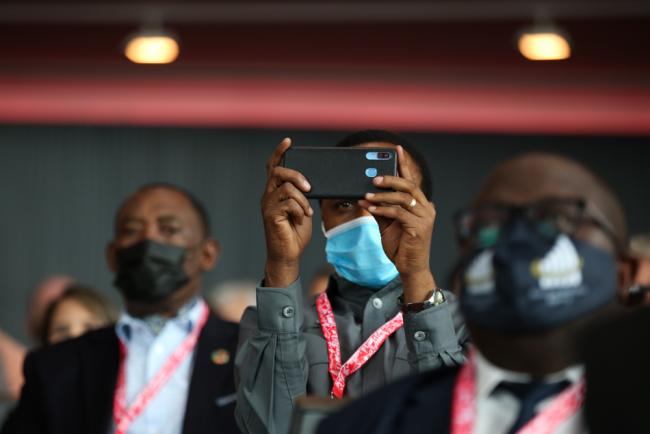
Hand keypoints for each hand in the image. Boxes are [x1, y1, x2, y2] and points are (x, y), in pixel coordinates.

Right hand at [262, 138, 313, 286]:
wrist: (289, 254)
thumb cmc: (295, 233)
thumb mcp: (303, 208)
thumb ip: (303, 195)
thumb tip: (312, 183)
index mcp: (275, 192)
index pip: (273, 167)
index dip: (279, 153)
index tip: (288, 141)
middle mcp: (268, 195)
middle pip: (278, 172)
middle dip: (297, 176)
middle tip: (310, 188)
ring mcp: (268, 205)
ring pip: (286, 187)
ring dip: (302, 199)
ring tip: (306, 213)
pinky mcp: (270, 215)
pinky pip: (288, 202)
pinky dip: (299, 209)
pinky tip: (300, 219)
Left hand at [359, 146, 435, 302]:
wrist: (409, 268)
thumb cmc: (401, 247)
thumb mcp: (388, 224)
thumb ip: (383, 208)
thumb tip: (368, 194)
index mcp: (422, 205)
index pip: (412, 181)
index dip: (404, 164)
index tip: (396, 150)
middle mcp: (427, 208)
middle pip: (409, 186)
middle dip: (390, 179)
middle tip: (373, 177)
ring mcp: (425, 218)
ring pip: (403, 198)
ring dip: (383, 195)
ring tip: (367, 194)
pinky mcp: (419, 228)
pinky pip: (398, 213)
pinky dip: (382, 208)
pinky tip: (370, 207)